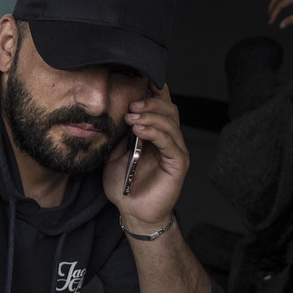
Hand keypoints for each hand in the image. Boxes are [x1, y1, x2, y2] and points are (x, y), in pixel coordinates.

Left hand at [104, 84, 187, 229]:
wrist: (131, 211)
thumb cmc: (124, 185)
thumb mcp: (114, 155)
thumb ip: (119, 136)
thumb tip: (117, 113)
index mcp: (155, 134)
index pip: (160, 107)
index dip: (153, 92)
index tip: (139, 81)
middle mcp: (168, 139)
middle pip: (169, 110)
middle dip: (150, 103)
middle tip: (131, 104)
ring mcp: (175, 150)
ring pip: (170, 123)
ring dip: (151, 116)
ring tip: (132, 117)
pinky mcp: (178, 163)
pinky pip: (170, 142)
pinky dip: (155, 133)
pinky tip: (140, 130)